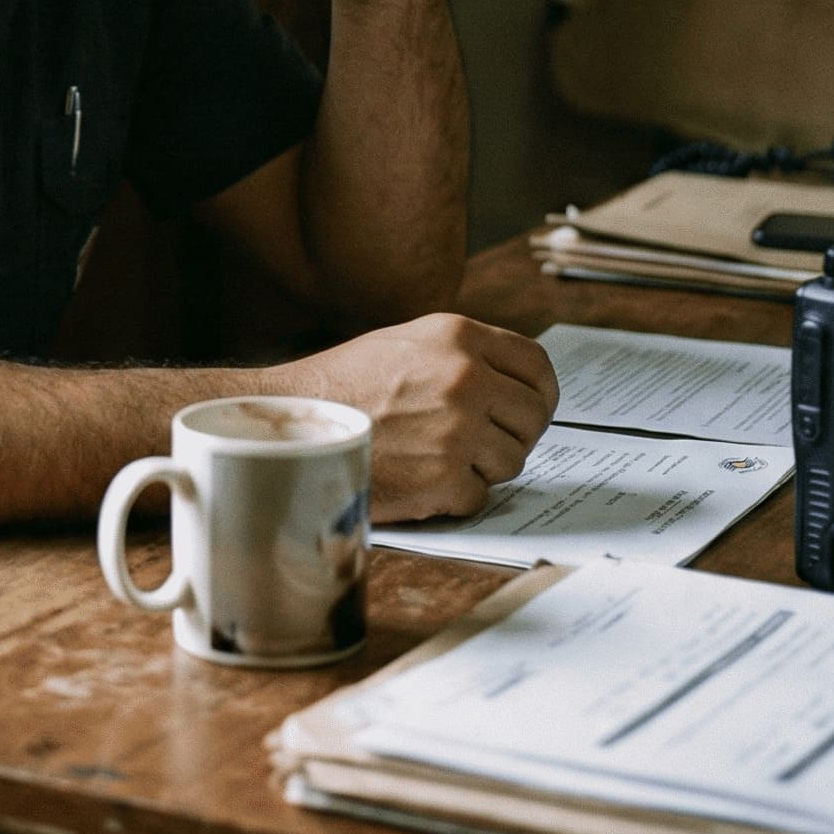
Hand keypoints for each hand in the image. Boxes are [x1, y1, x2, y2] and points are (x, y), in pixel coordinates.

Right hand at [281, 313, 559, 521]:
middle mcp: (466, 378)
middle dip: (514, 435)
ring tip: (435, 456)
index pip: (536, 366)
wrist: (292, 421)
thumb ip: (462, 355)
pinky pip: (480, 496)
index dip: (541, 393)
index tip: (532, 410)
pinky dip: (454, 496)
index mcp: (458, 337)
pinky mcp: (444, 478)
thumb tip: (512, 385)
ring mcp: (458, 430)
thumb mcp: (406, 342)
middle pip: (532, 417)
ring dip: (481, 466)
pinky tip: (419, 478)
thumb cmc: (343, 384)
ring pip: (511, 460)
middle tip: (482, 444)